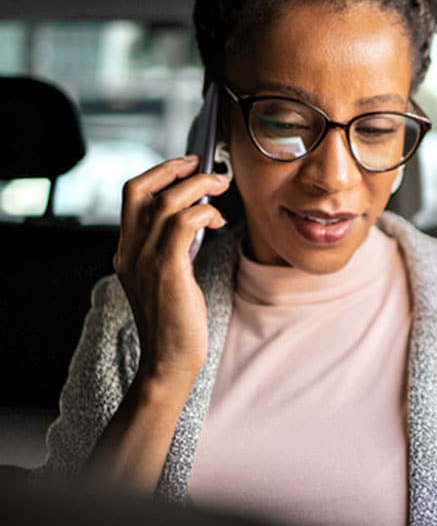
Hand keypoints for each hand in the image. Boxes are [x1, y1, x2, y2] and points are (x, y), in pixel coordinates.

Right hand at [114, 155, 229, 388]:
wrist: (169, 360)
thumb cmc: (176, 320)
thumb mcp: (168, 275)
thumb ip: (172, 246)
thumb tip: (195, 215)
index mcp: (126, 250)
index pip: (133, 194)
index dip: (160, 173)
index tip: (187, 166)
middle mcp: (129, 250)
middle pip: (140, 188)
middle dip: (174, 168)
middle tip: (204, 165)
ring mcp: (145, 260)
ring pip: (167, 201)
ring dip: (199, 186)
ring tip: (221, 189)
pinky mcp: (167, 270)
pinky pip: (185, 223)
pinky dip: (205, 211)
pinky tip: (218, 219)